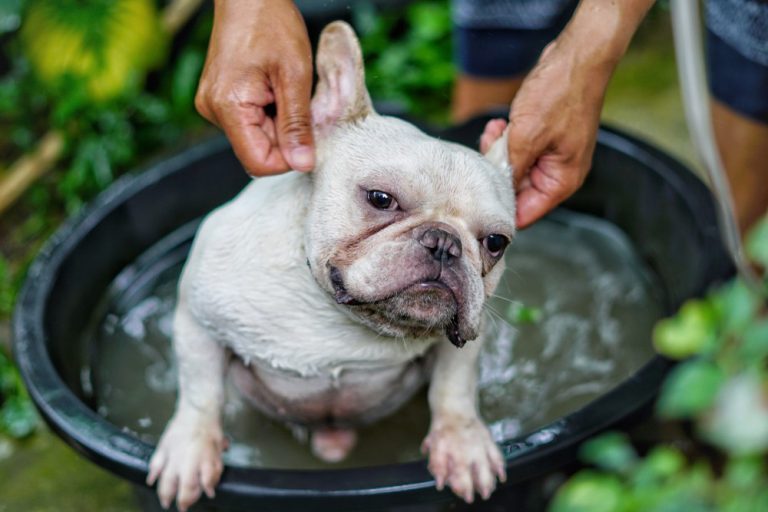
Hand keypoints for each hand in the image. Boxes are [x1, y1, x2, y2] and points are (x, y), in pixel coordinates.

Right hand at [195, 0, 314, 174]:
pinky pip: (251, 122)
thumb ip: (297, 124)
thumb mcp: (294, 75)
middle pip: (258, 151)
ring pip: (257, 138)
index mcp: (228, 107)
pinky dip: (271, 113)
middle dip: (286, 136)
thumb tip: (303, 164)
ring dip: (279, 123)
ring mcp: (214, 105)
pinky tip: (275, 88)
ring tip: (285, 89)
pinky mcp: (220, 100)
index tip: (307, 131)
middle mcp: (214, 111)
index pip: (259, 163)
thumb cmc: (270, 23)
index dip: (289, 156)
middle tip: (298, 101)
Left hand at [505, 39, 605, 228]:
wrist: (576, 58)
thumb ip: (510, 170)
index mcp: (561, 181)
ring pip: (514, 168)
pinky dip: (505, 140)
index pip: (526, 214)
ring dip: (498, 153)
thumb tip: (496, 193)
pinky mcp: (544, 139)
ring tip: (493, 132)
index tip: (479, 198)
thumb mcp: (526, 137)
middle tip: (487, 151)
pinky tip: (499, 125)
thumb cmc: (560, 94)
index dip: (501, 209)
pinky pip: (518, 150)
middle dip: (497, 173)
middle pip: (517, 191)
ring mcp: (551, 155)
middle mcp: (558, 172)